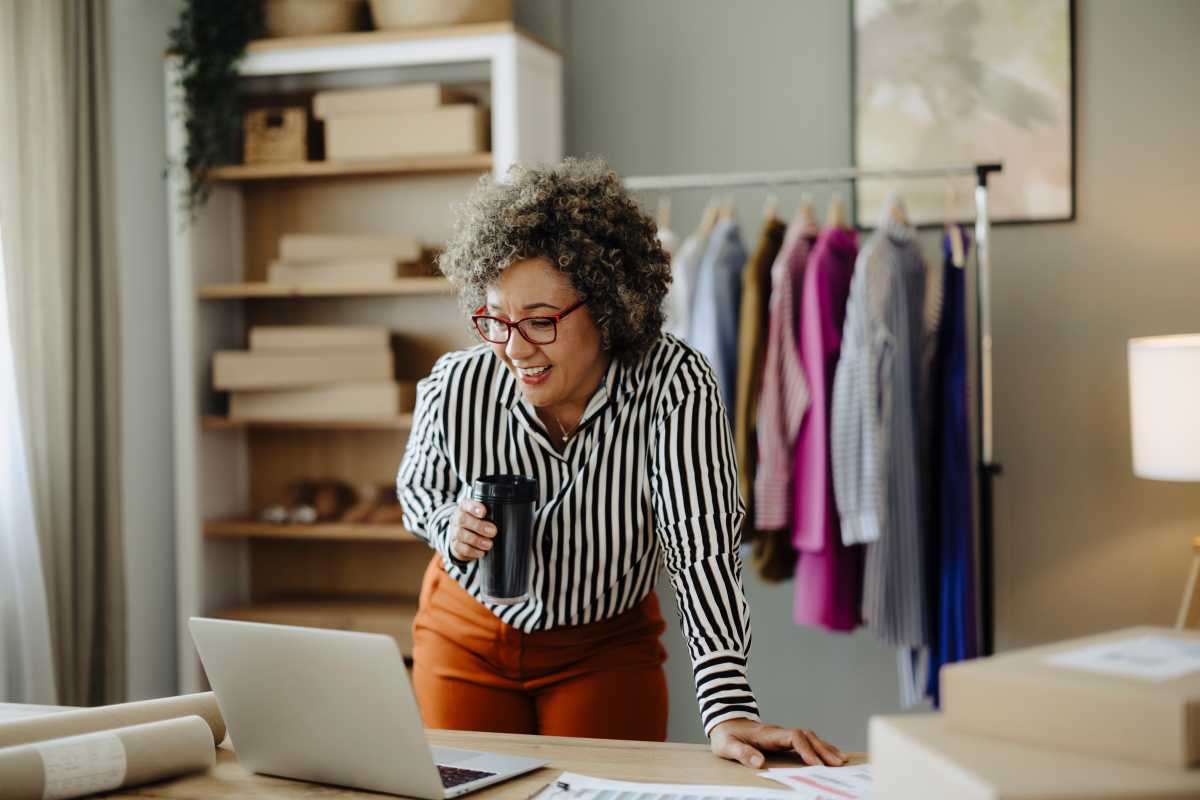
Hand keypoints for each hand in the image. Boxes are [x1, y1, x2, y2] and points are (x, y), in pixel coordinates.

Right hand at [450, 497, 495, 561]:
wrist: (462, 538)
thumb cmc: (477, 524)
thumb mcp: (482, 516)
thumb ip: (491, 513)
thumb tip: (509, 518)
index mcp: (465, 508)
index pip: (466, 504)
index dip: (474, 507)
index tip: (483, 512)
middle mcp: (457, 518)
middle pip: (462, 519)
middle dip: (478, 526)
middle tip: (493, 531)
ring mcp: (454, 532)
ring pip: (461, 534)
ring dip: (477, 540)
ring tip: (488, 544)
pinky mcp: (455, 545)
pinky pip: (460, 548)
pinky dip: (472, 551)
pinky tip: (481, 552)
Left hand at [709, 718, 845, 768]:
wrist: (725, 722)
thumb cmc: (726, 735)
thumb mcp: (726, 745)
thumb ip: (741, 752)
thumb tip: (759, 762)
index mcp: (768, 734)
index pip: (793, 737)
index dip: (806, 750)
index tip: (817, 764)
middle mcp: (779, 732)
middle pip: (807, 736)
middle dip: (823, 750)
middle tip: (839, 764)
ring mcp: (782, 734)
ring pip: (809, 737)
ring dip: (825, 748)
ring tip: (841, 760)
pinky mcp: (784, 739)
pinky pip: (806, 741)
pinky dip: (820, 747)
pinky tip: (830, 754)